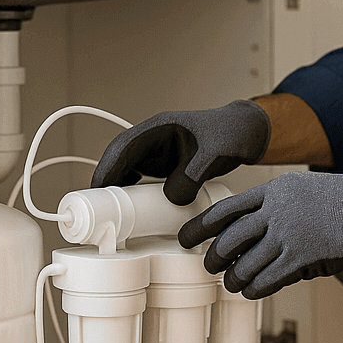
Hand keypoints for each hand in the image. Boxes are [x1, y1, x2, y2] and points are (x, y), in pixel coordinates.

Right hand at [91, 100, 269, 204]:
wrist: (245, 134)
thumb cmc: (230, 133)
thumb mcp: (213, 153)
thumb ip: (192, 175)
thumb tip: (171, 198)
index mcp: (158, 127)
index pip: (123, 147)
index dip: (108, 168)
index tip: (98, 190)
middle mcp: (152, 140)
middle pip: (118, 160)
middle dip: (106, 183)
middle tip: (98, 210)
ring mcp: (157, 153)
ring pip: (127, 171)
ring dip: (117, 190)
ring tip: (110, 215)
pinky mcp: (164, 167)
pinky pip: (141, 180)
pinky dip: (133, 194)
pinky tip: (131, 210)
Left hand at [180, 170, 342, 298]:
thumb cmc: (342, 200)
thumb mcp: (302, 191)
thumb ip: (276, 209)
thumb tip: (254, 234)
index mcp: (273, 191)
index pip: (226, 209)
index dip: (202, 225)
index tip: (187, 236)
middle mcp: (275, 211)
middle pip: (229, 238)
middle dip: (214, 256)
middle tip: (209, 265)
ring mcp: (287, 234)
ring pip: (244, 263)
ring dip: (233, 278)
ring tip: (231, 284)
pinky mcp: (300, 257)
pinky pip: (266, 278)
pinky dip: (254, 288)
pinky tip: (252, 291)